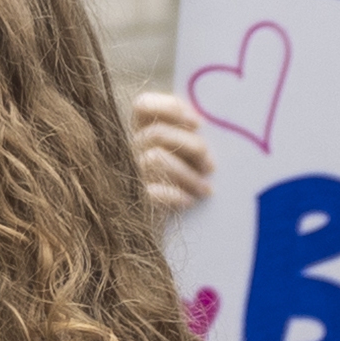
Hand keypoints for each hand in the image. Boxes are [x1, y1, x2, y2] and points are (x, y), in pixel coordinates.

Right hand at [131, 86, 214, 217]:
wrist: (151, 235)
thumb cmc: (175, 190)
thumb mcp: (181, 161)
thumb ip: (187, 140)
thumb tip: (206, 129)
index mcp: (140, 133)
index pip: (142, 105)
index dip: (170, 107)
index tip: (198, 123)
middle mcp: (129, 150)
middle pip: (157, 133)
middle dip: (191, 146)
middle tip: (211, 166)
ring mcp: (127, 174)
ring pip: (156, 159)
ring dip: (188, 175)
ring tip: (206, 190)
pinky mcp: (131, 199)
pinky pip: (151, 190)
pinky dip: (174, 195)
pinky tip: (188, 201)